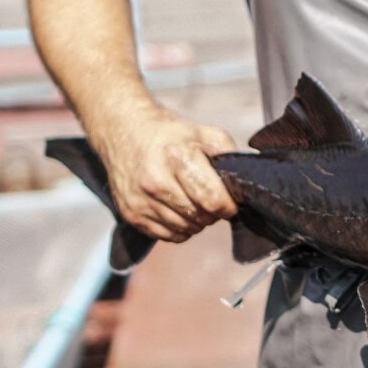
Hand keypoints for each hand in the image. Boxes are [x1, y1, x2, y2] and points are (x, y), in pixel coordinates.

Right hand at [91, 104, 238, 242]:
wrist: (122, 131)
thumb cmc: (170, 134)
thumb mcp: (204, 133)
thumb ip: (229, 155)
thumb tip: (245, 183)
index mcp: (178, 159)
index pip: (213, 200)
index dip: (228, 205)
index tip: (230, 200)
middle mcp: (156, 182)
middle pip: (201, 218)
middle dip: (213, 212)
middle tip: (210, 198)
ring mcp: (141, 201)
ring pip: (186, 229)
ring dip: (197, 221)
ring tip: (193, 200)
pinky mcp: (131, 215)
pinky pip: (168, 236)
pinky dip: (179, 228)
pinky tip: (178, 208)